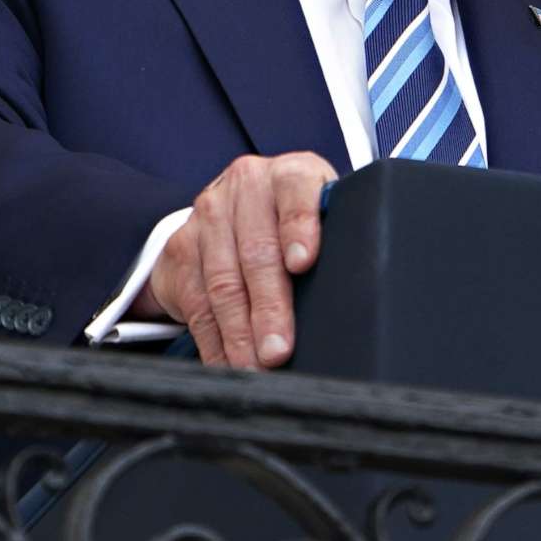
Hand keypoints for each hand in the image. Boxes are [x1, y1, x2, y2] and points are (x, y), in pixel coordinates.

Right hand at [135, 151, 333, 367]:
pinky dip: (213, 340)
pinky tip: (228, 363)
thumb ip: (338, 240)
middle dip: (268, 307)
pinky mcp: (181, 247)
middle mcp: (245, 186)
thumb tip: (359, 294)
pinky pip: (196, 302)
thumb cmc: (293, 222)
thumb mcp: (321, 215)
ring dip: (239, 333)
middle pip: (256, 251)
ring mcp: (207, 215)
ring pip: (223, 281)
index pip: (296, 192)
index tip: (303, 263)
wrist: (231, 207)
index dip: (300, 226)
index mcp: (289, 174)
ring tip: (255, 366)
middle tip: (278, 350)